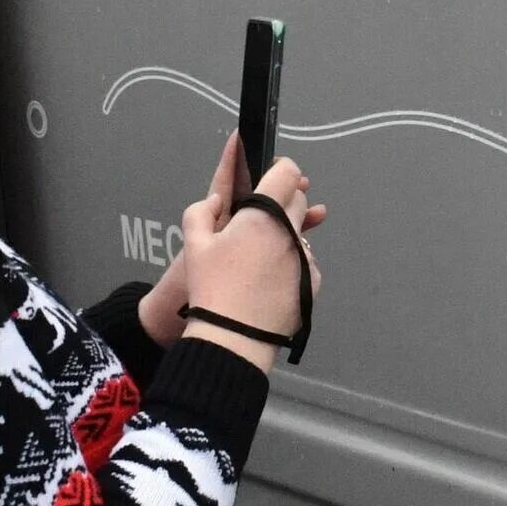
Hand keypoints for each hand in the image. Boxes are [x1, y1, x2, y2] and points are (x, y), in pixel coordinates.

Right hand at [139, 135, 324, 356]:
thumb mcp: (193, 245)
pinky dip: (291, 261)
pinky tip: (270, 277)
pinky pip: (305, 260)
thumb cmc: (211, 287)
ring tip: (260, 255)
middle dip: (283, 200)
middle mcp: (290, 231)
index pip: (288, 173)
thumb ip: (201, 211)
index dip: (281, 169)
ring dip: (285, 233)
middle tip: (259, 216)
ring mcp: (305, 257)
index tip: (271, 175)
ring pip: (300, 233)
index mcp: (263, 214)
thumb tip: (216, 200)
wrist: (234, 336)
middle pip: (298, 200)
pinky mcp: (313, 280)